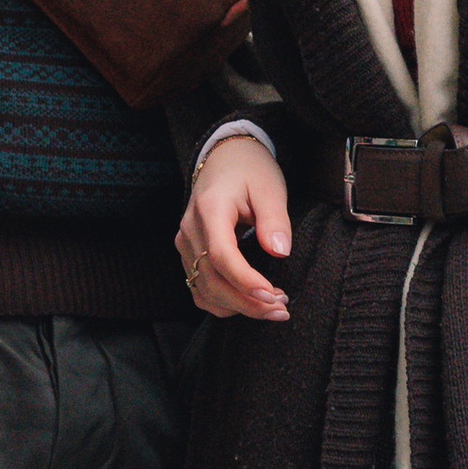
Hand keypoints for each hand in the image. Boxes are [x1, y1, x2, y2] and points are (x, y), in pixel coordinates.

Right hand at [177, 137, 291, 322]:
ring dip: (238, 307)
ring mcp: (185, 244)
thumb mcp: (269, 187)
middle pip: (211, 280)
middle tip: (282, 309)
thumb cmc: (249, 171)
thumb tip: (280, 252)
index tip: (272, 295)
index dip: (245, 280)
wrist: (224, 159)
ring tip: (273, 307)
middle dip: (247, 302)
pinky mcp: (188, 255)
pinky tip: (250, 303)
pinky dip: (223, 304)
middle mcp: (190, 230)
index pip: (221, 255)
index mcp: (209, 209)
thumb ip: (274, 219)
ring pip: (204, 290)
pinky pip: (199, 290)